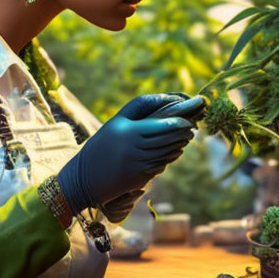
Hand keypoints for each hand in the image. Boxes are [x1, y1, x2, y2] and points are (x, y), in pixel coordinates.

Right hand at [57, 93, 196, 214]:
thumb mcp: (116, 122)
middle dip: (184, 133)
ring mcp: (139, 165)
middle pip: (169, 139)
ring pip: (168, 153)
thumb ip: (139, 106)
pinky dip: (171, 156)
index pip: (163, 126)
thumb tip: (166, 98)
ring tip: (187, 137)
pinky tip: (176, 150)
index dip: (179, 123)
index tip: (189, 119)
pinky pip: (162, 165)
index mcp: (129, 132)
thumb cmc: (102, 144)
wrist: (84, 179)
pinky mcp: (140, 178)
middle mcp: (135, 149)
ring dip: (180, 144)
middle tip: (193, 127)